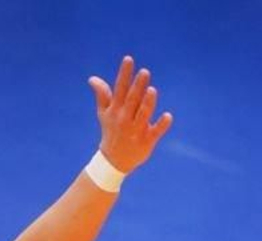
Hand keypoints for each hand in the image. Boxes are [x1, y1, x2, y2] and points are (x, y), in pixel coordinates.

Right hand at [88, 57, 173, 172]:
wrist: (114, 160)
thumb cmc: (111, 131)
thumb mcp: (104, 113)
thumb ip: (102, 95)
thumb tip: (92, 78)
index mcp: (116, 110)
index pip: (120, 88)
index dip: (124, 74)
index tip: (129, 59)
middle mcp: (125, 118)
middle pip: (132, 100)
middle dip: (138, 86)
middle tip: (145, 72)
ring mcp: (136, 130)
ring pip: (143, 114)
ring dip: (148, 103)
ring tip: (152, 90)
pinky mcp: (147, 141)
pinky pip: (155, 132)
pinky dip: (161, 125)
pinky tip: (168, 116)